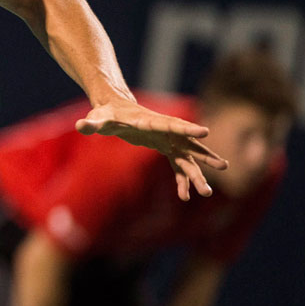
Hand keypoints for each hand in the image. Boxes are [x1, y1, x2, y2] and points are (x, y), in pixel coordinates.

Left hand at [76, 99, 227, 200]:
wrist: (114, 108)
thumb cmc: (106, 113)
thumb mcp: (98, 118)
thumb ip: (92, 123)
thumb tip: (81, 126)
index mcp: (151, 121)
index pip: (171, 125)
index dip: (187, 129)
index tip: (205, 133)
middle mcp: (165, 130)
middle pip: (187, 144)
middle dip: (204, 156)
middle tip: (223, 166)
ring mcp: (168, 139)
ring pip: (188, 157)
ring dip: (198, 172)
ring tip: (209, 191)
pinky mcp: (165, 147)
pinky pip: (178, 165)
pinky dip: (182, 179)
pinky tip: (185, 196)